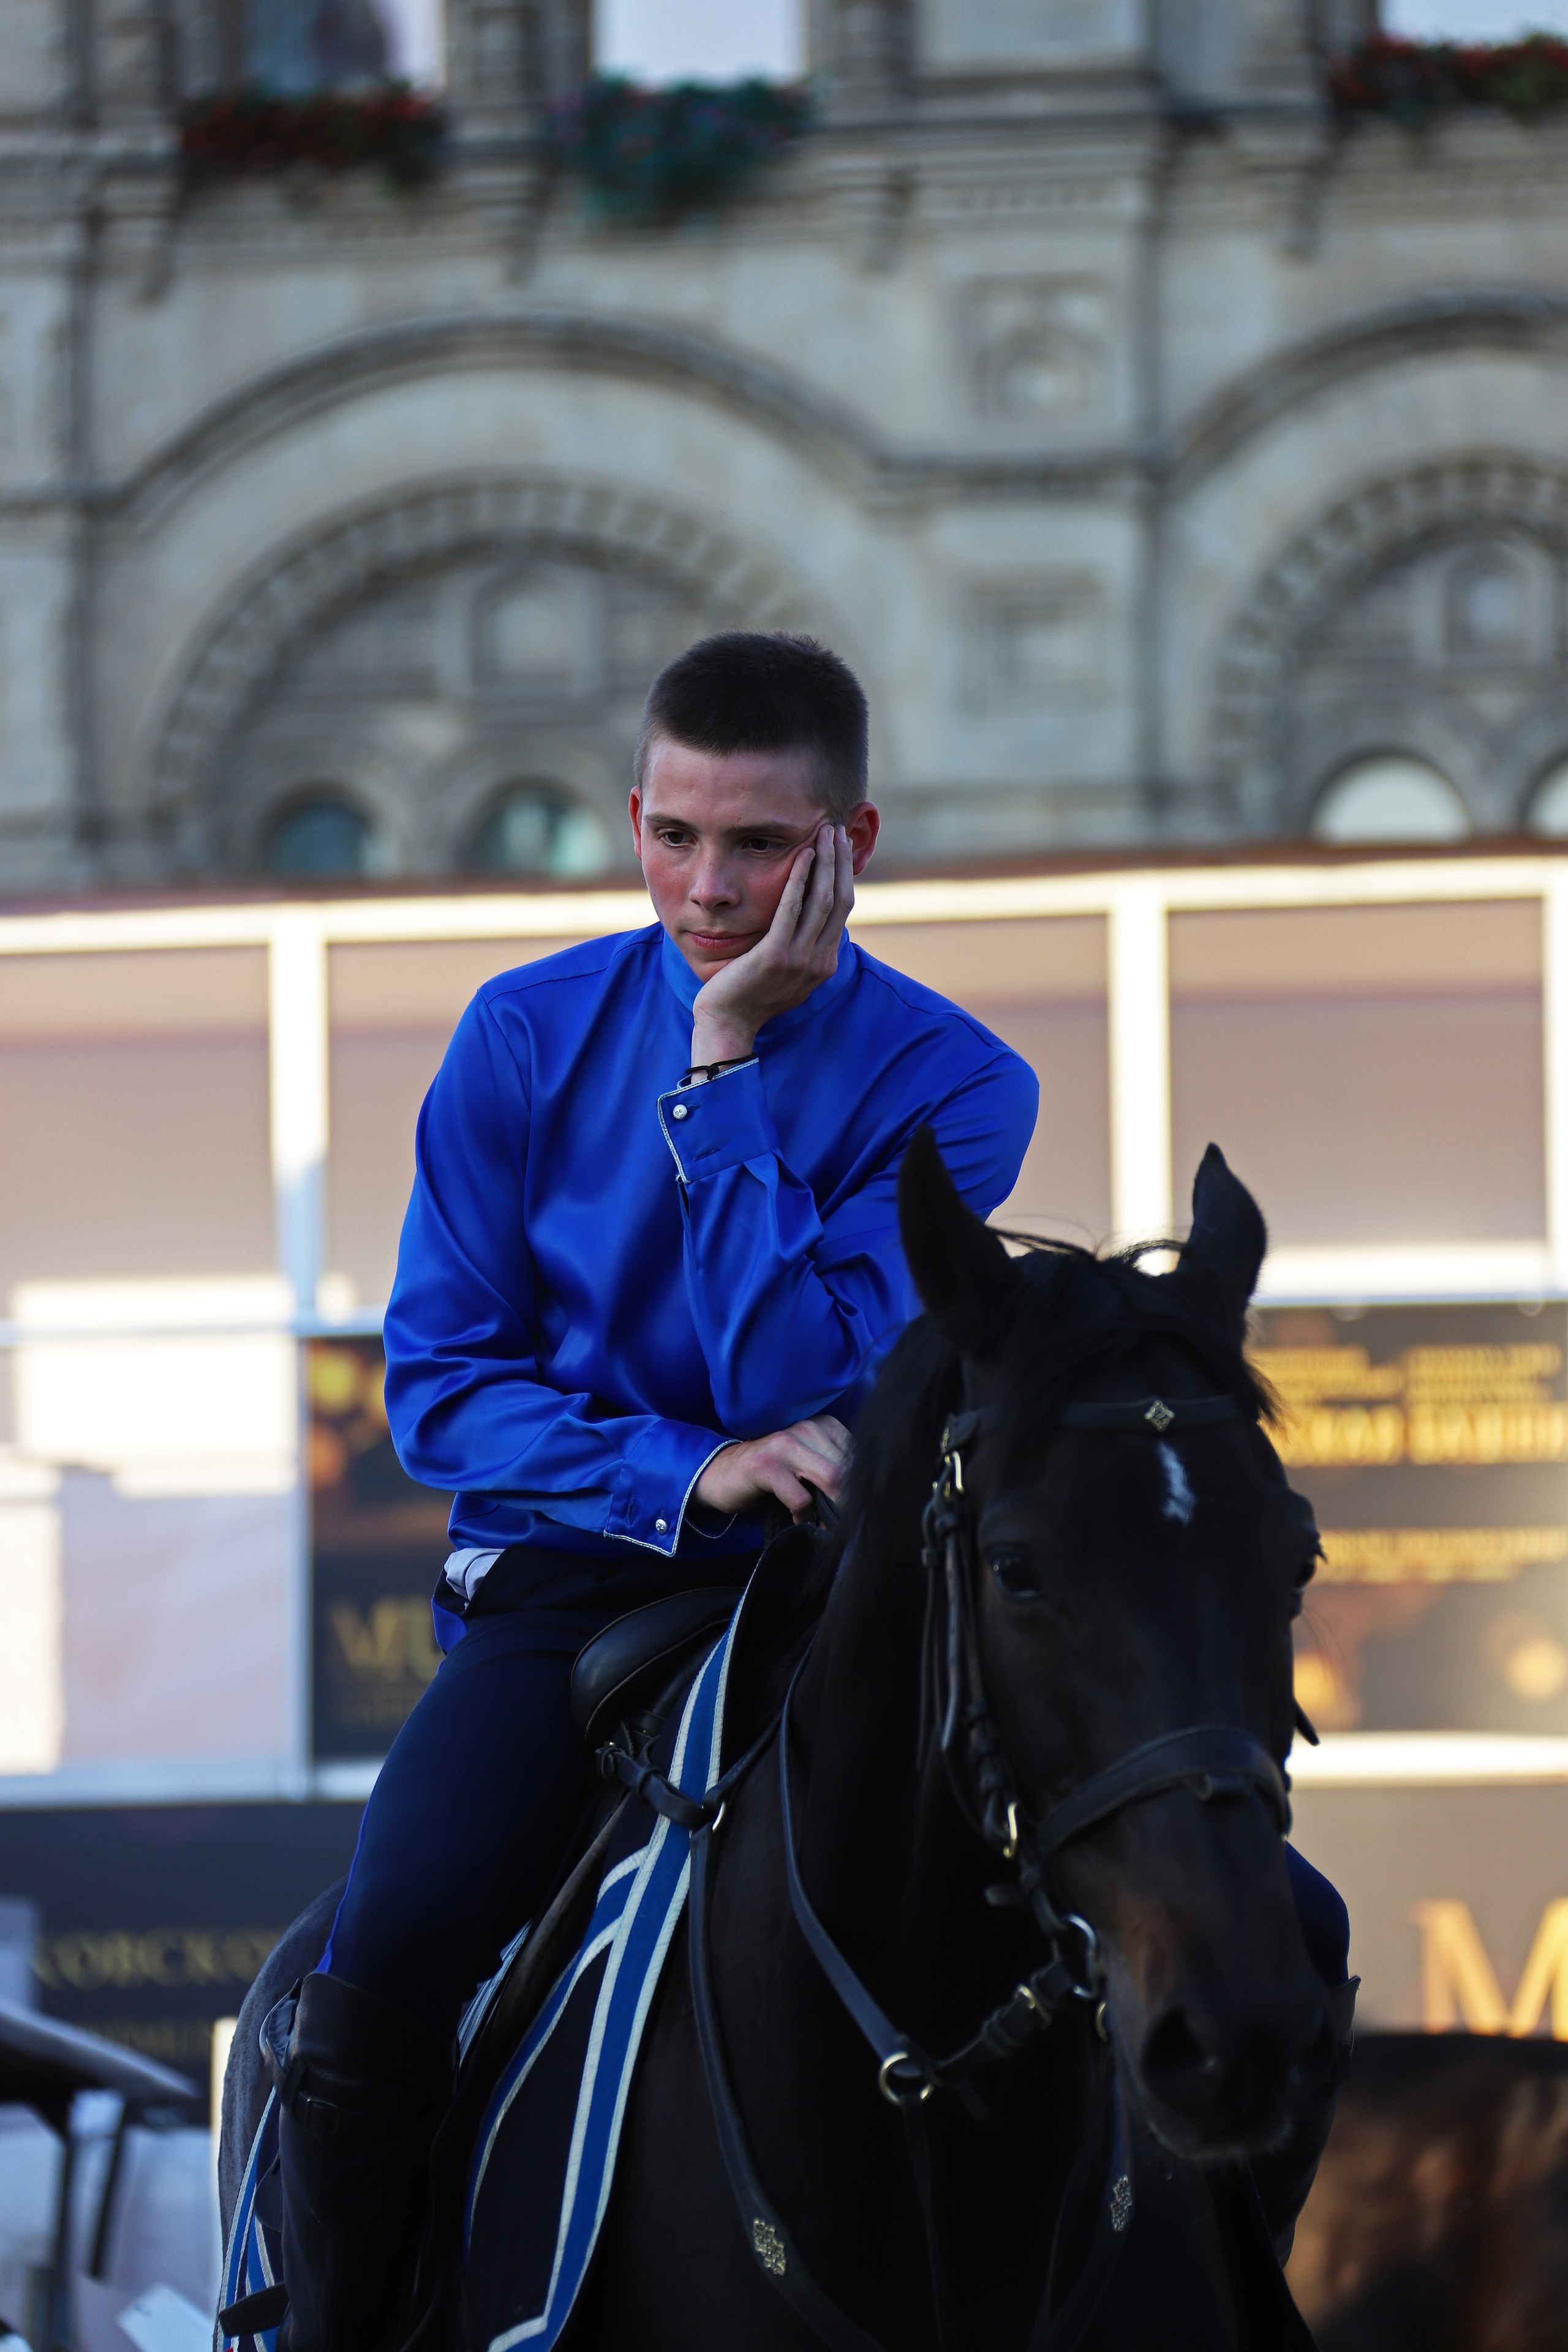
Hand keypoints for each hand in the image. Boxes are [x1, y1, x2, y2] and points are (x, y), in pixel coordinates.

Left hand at [689, 823, 853, 1065]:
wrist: (727, 1023)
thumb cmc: (747, 994)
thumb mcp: (784, 971)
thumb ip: (798, 946)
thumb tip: (804, 918)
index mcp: (823, 963)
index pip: (842, 910)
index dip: (845, 875)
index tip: (841, 848)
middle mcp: (818, 961)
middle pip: (840, 900)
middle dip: (840, 861)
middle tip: (838, 830)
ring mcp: (800, 960)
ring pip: (823, 900)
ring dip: (825, 862)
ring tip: (824, 832)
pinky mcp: (776, 956)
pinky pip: (792, 910)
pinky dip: (799, 879)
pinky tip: (801, 855)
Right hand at [695, 1414, 849, 1521]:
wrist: (721, 1472)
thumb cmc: (771, 1471)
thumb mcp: (807, 1461)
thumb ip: (834, 1469)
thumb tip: (866, 1498)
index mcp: (822, 1424)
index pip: (859, 1457)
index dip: (862, 1487)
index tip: (857, 1509)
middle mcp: (806, 1428)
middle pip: (848, 1469)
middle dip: (850, 1503)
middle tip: (845, 1525)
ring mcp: (785, 1444)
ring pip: (831, 1479)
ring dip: (832, 1511)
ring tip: (825, 1526)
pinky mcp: (767, 1466)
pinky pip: (801, 1498)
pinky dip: (804, 1516)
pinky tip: (797, 1519)